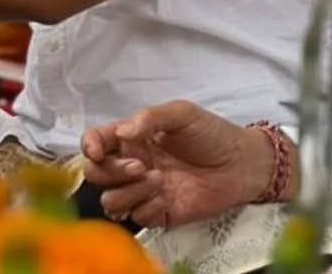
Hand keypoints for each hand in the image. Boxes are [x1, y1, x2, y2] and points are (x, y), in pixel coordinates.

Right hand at [81, 101, 277, 228]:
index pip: (97, 141)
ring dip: (129, 192)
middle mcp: (132, 164)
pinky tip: (168, 197)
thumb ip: (150, 118)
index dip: (89, 146)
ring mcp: (143, 191)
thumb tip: (122, 132)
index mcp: (133, 137)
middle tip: (141, 166)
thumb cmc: (211, 134)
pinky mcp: (158, 213)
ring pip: (111, 201)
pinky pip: (137, 218)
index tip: (97, 151)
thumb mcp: (182, 113)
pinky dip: (148, 208)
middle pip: (96, 174)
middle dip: (111, 171)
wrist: (242, 165)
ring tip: (159, 180)